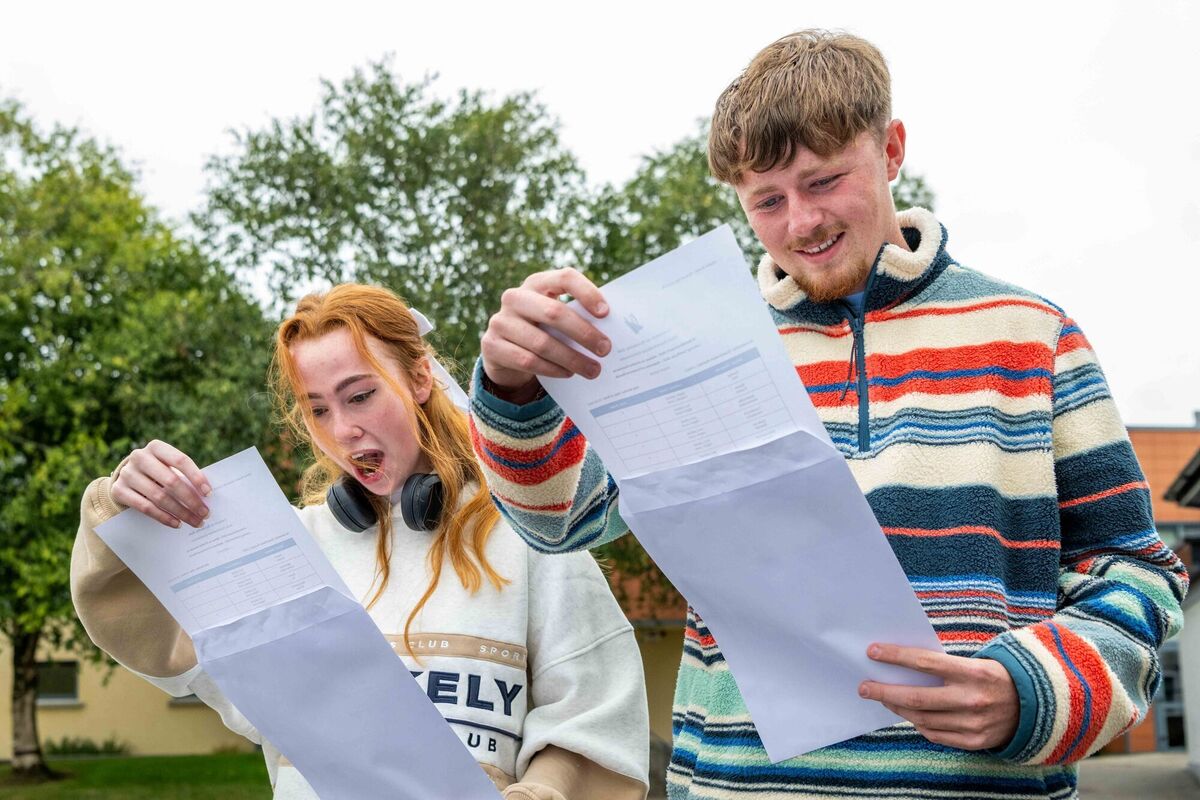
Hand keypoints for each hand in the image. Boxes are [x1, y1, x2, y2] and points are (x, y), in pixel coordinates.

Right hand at [110, 440, 212, 528]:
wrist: (125, 477)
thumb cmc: (157, 471)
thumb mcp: (167, 466)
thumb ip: (183, 476)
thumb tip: (206, 496)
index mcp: (156, 447)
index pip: (180, 460)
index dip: (196, 477)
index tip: (209, 493)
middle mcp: (139, 457)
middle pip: (171, 481)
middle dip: (191, 500)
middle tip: (205, 513)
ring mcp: (127, 474)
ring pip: (159, 497)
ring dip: (180, 512)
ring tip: (195, 521)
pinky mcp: (119, 490)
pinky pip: (145, 507)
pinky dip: (164, 517)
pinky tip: (177, 523)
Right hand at [480, 267, 610, 394]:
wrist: (504, 351)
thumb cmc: (541, 329)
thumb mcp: (554, 317)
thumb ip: (575, 316)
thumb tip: (608, 332)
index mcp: (537, 283)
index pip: (564, 278)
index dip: (586, 292)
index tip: (606, 313)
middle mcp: (515, 297)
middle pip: (554, 312)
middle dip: (584, 333)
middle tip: (605, 349)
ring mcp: (500, 321)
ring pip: (542, 342)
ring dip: (572, 359)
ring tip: (592, 370)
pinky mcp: (491, 345)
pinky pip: (527, 360)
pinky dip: (552, 369)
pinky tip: (568, 374)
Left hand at [858, 643, 1018, 750]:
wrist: (1034, 706)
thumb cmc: (995, 676)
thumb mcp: (974, 662)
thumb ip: (943, 665)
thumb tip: (902, 664)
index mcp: (973, 672)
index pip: (924, 663)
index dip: (896, 657)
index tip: (873, 652)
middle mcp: (972, 699)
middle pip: (917, 698)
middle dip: (884, 691)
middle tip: (864, 687)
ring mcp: (973, 724)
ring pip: (922, 718)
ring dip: (897, 708)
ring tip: (883, 698)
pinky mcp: (974, 741)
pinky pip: (935, 735)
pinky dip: (918, 724)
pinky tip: (908, 714)